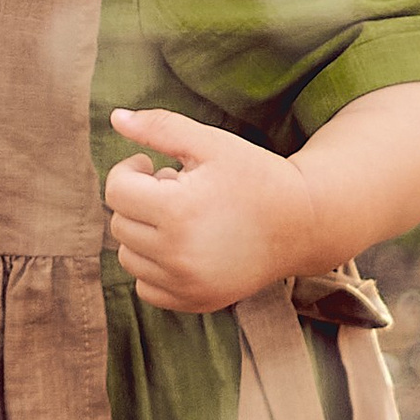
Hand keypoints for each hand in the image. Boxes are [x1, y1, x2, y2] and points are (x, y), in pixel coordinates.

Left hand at [105, 105, 310, 314]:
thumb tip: (115, 118)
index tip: (154, 165)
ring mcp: (187, 284)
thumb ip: (160, 128)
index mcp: (177, 211)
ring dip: (144, 234)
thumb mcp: (210, 143)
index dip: (130, 170)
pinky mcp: (196, 302)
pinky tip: (184, 246)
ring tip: (182, 217)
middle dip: (140, 201)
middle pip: (120, 224)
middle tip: (177, 188)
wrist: (303, 224)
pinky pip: (146, 288)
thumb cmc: (256, 176)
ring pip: (128, 257)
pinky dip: (154, 268)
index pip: (116, 191)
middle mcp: (177, 254)